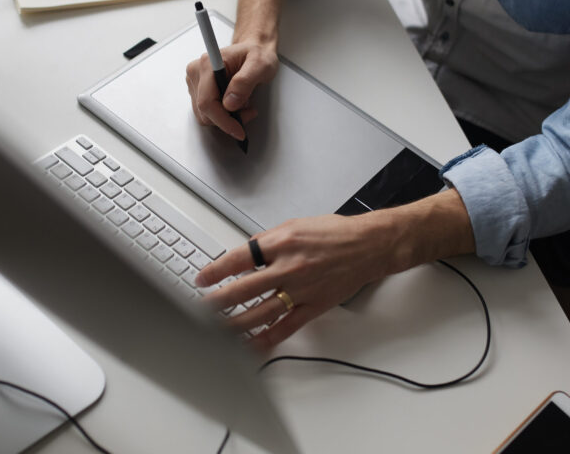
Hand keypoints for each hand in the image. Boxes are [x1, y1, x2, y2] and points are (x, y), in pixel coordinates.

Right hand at [185, 40, 278, 139]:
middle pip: (204, 111)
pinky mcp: (198, 90)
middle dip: (227, 120)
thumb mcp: (260, 65)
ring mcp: (195, 82)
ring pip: (205, 115)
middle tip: (248, 112)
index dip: (222, 120)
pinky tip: (235, 105)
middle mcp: (197, 72)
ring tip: (244, 106)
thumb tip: (230, 103)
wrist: (253, 50)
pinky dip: (222, 116)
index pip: (207, 101)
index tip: (238, 130)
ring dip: (225, 118)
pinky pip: (207, 113)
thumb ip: (244, 82)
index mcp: (208, 64)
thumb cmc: (257, 54)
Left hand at [195, 212, 409, 349]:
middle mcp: (289, 267)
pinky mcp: (313, 306)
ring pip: (260, 312)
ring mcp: (301, 289)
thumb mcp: (295, 225)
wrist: (369, 245)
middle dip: (218, 301)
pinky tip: (250, 345)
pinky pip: (285, 327)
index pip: (239, 259)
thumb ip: (268, 241)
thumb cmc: (335, 234)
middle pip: (244, 289)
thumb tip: (244, 255)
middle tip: (200, 308)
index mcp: (282, 242)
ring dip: (235, 323)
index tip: (202, 278)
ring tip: (215, 330)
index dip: (216, 270)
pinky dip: (266, 339)